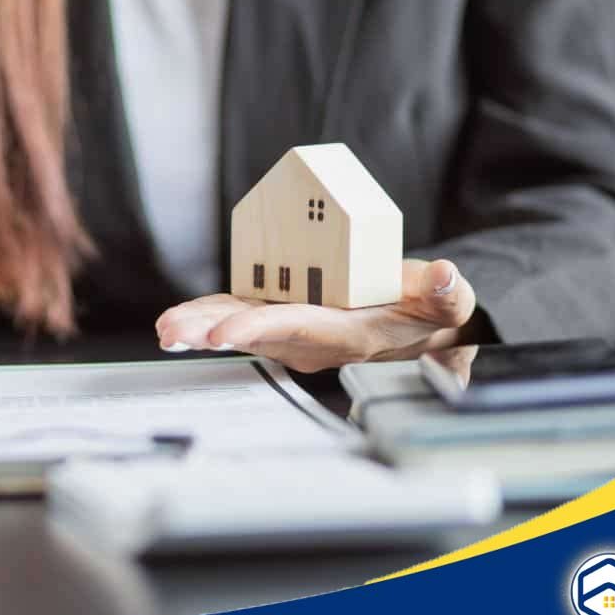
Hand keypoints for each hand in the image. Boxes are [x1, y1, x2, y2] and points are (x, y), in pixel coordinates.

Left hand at [155, 259, 476, 372]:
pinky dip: (208, 315)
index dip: (260, 329)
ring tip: (166, 328)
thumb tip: (446, 276)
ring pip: (239, 325)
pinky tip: (178, 320)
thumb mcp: (448, 303)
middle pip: (254, 333)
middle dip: (211, 332)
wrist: (415, 327)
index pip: (297, 330)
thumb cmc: (426, 313)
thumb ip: (447, 293)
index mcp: (346, 333)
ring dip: (200, 327)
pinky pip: (238, 313)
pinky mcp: (279, 312)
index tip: (226, 332)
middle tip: (173, 331)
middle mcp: (310, 337)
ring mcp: (291, 327)